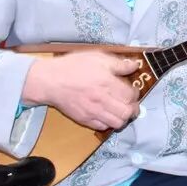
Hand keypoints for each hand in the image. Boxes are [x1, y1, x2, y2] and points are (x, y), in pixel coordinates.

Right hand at [22, 50, 142, 131]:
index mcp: (108, 83)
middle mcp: (103, 100)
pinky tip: (107, 114)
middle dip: (133, 108)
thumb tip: (135, 66)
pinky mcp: (84, 120)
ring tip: (120, 110)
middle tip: (130, 103)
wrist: (50, 81)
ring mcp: (93, 113)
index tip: (131, 89)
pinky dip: (109, 122)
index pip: (131, 95)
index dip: (135, 92)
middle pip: (128, 112)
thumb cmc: (74, 66)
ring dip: (123, 117)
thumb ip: (119, 64)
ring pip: (117, 123)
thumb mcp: (98, 58)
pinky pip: (103, 127)